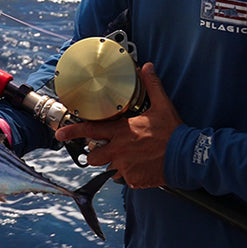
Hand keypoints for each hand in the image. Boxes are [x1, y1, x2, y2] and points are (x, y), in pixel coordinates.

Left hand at [54, 62, 182, 188]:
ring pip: (108, 169)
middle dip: (96, 153)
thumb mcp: (162, 105)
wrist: (187, 157)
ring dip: (114, 164)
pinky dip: (129, 175)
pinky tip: (140, 167)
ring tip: (128, 158)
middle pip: (93, 156)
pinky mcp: (133, 180)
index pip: (90, 130)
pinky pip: (124, 179)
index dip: (72, 131)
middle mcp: (118, 150)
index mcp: (121, 131)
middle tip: (107, 149)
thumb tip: (147, 67)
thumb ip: (152, 85)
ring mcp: (125, 167)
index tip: (60, 135)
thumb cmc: (173, 132)